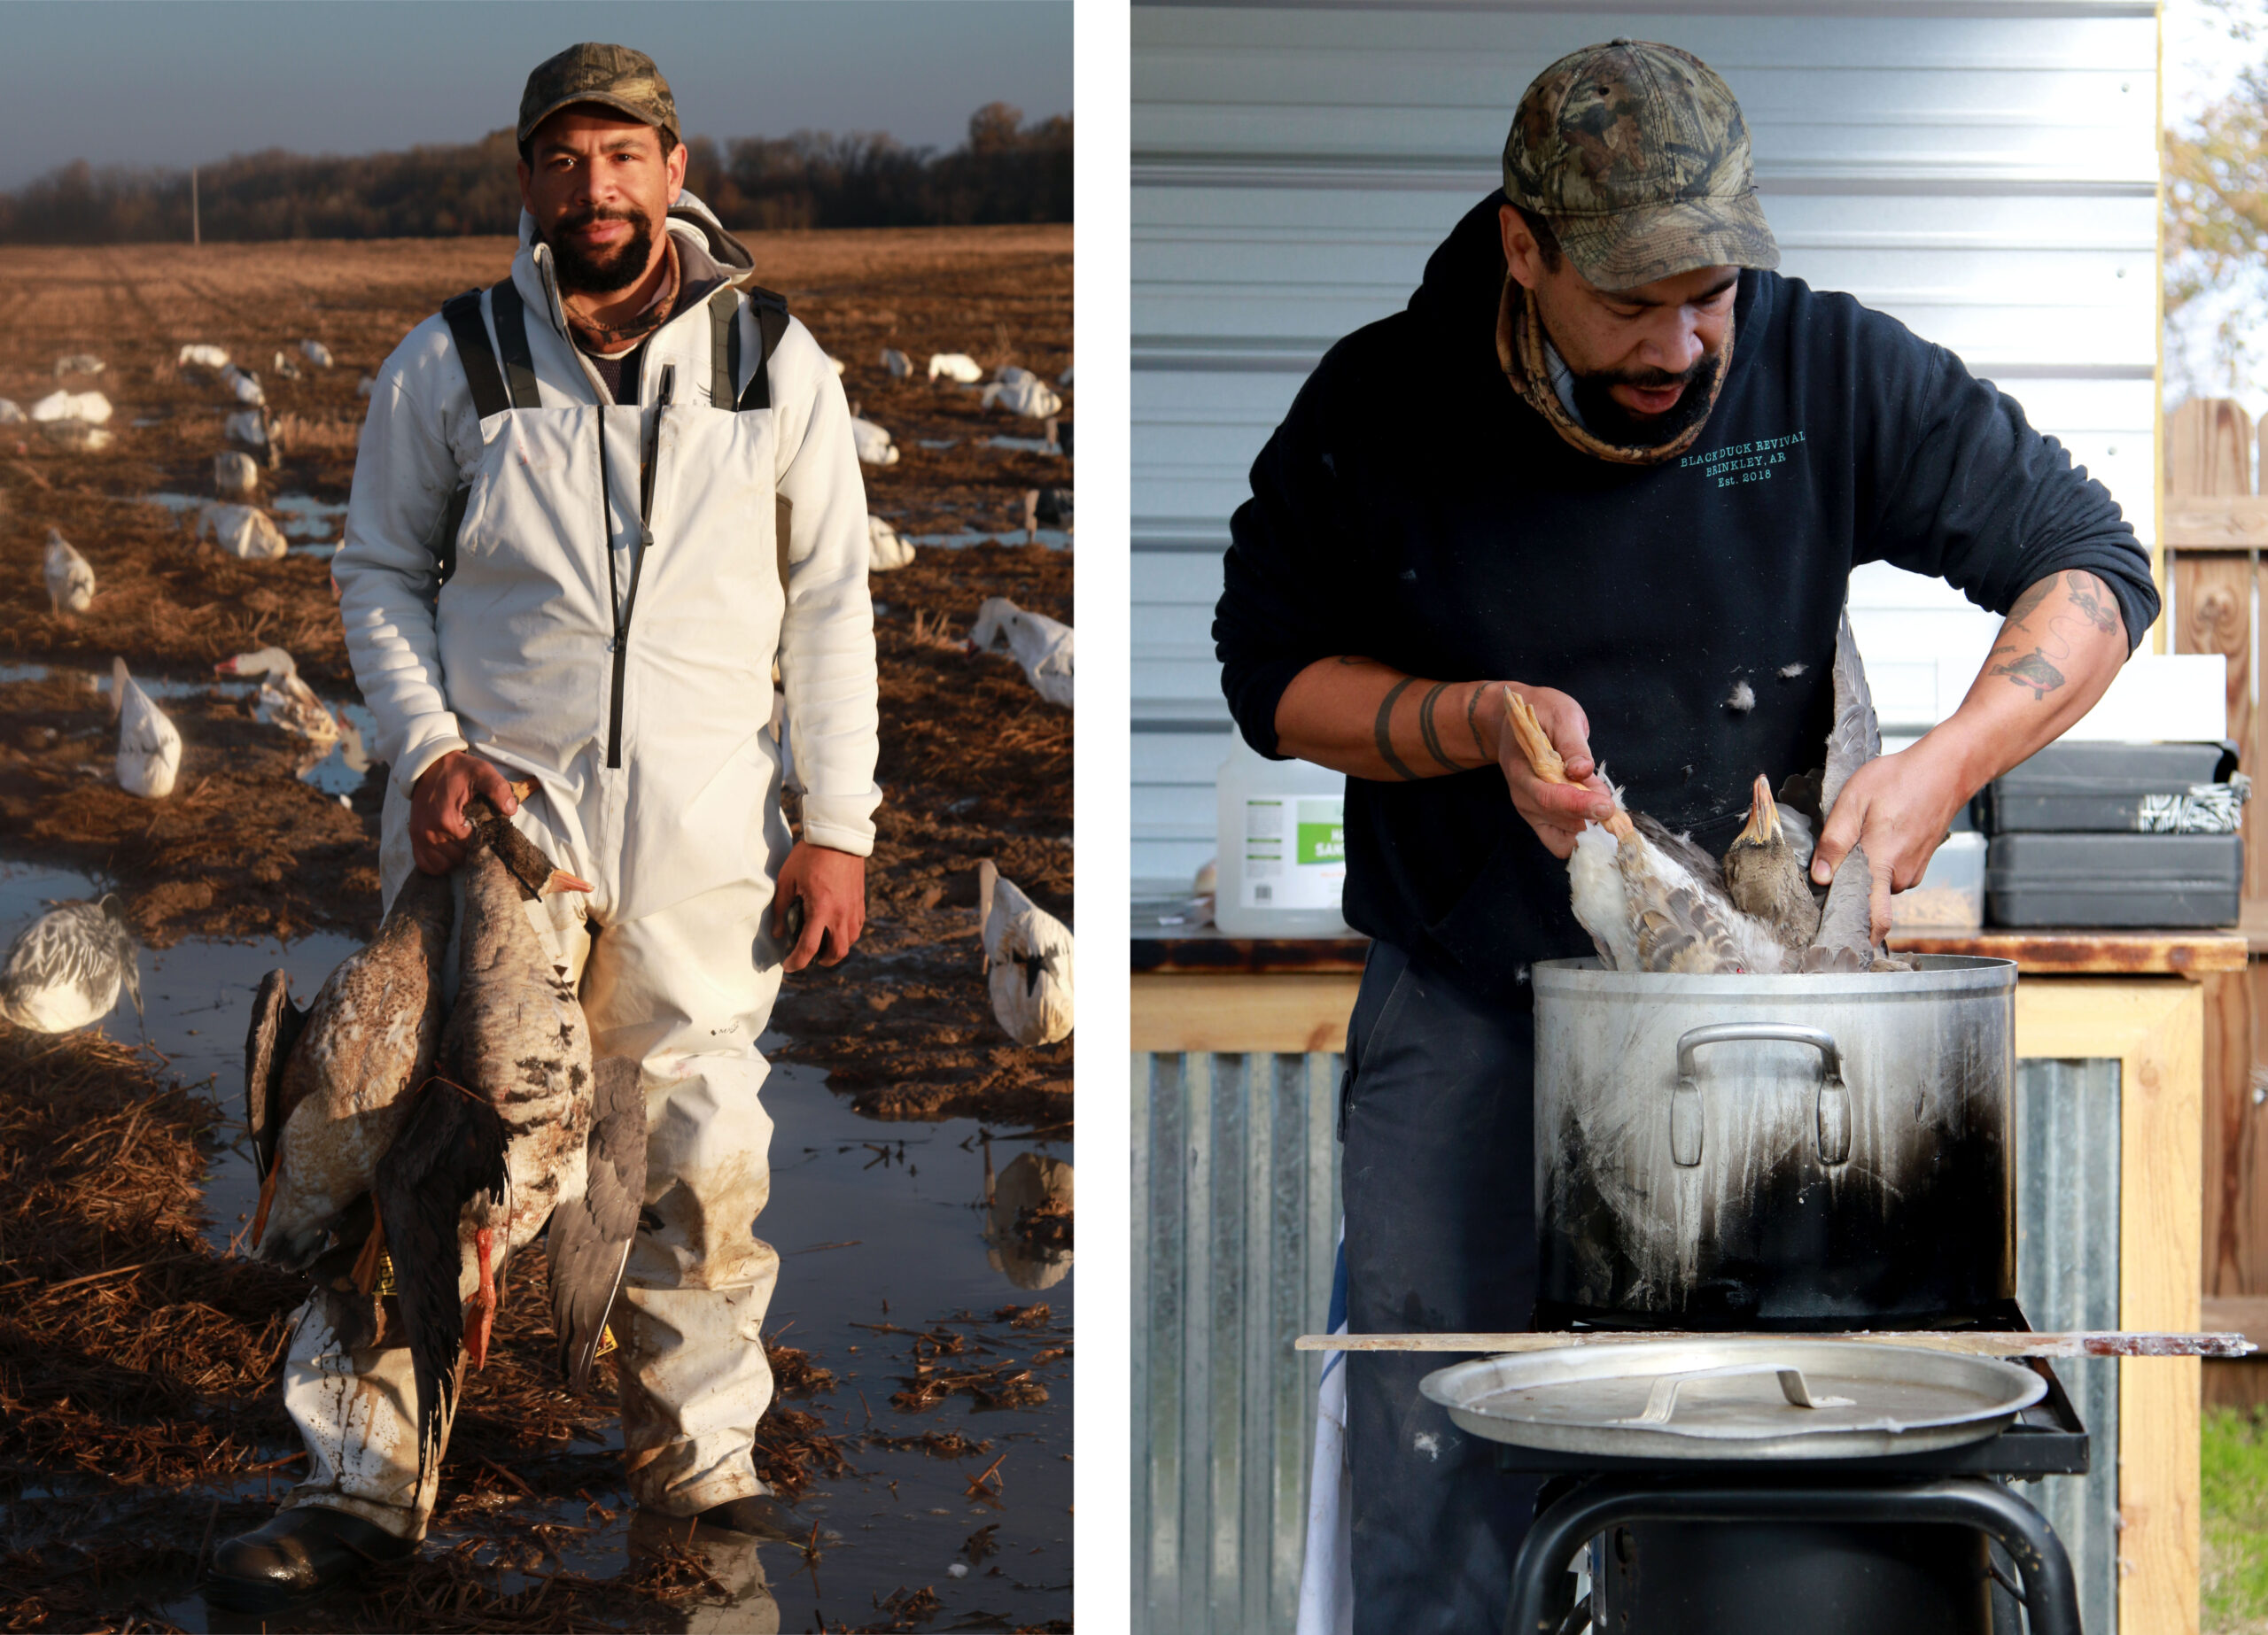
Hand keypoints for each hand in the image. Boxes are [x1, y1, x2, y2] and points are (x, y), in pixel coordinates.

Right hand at [409, 751, 521, 873]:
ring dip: (457, 859)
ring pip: (445, 865)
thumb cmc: (458, 770)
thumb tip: (511, 810)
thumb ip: (498, 790)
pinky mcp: (414, 838)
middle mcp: (430, 833)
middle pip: (460, 859)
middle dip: (473, 851)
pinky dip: (439, 863)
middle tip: (479, 836)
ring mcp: (419, 838)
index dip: (486, 842)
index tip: (489, 832)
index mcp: (447, 821)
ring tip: (465, 842)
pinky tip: (451, 851)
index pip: (474, 848)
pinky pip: (426, 864)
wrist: (429, 766)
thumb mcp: (482, 773)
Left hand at [772, 842, 866, 972]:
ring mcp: (853, 908)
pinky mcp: (860, 901)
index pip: (809, 948)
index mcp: (820, 909)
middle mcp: (840, 913)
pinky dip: (847, 935)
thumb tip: (778, 932)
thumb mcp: (787, 880)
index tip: (788, 965)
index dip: (797, 961)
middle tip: (810, 959)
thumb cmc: (809, 856)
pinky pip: (857, 927)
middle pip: (836, 952)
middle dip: (822, 961)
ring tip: (824, 946)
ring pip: (850, 941)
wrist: (838, 837)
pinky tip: (837, 929)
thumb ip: (780, 909)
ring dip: (836, 949)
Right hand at [1486, 682, 1617, 858]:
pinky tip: (1595, 818)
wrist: (1514, 723)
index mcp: (1522, 770)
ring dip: (1589, 828)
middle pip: (1559, 821)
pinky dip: (1582, 837)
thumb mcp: (1562, 716)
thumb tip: (1583, 770)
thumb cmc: (1542, 714)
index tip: (1607, 806)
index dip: (1579, 805)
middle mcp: (1522, 796)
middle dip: (1591, 818)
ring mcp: (1530, 811)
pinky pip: (1561, 842)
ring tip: (1604, 806)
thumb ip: (1573, 745)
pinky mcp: (1540, 819)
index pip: (1548, 797)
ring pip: (1563, 838)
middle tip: (1615, 807)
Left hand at [1809, 738, 1970, 942]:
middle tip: (1837, 857)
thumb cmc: (1900, 780)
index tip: (1833, 932)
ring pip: (1877, 884)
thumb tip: (1820, 877)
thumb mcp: (1854, 802)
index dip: (1853, 931)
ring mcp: (1913, 872)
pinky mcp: (1918, 864)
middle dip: (1848, 885)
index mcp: (1882, 865)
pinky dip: (1880, 861)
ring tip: (1861, 836)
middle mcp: (1900, 876)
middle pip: (1865, 898)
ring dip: (1865, 869)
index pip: (1875, 920)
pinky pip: (1890, 873)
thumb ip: (1834, 842)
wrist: (1945, 770)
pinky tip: (1878, 834)